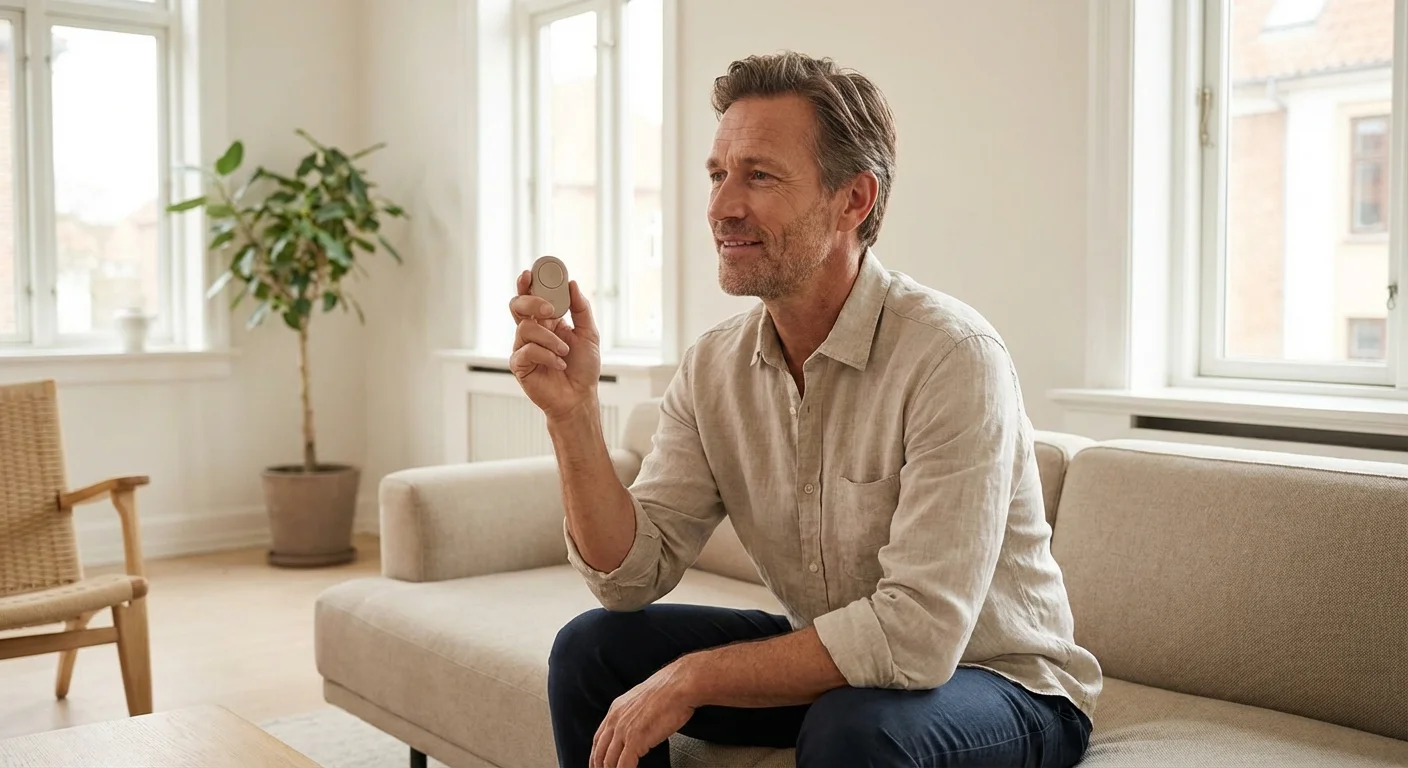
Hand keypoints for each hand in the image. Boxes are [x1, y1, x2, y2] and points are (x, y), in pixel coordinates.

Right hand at [508, 268, 601, 419]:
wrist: (579, 397)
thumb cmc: (583, 368)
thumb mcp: (589, 334)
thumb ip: (581, 309)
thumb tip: (572, 284)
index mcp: (547, 320)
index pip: (532, 296)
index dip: (528, 283)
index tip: (531, 272)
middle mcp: (532, 331)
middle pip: (517, 305)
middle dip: (532, 302)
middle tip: (551, 310)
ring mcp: (523, 347)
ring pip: (525, 328)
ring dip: (549, 339)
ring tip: (564, 352)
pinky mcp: (519, 364)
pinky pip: (527, 351)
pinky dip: (547, 356)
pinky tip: (558, 365)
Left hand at [590, 662, 696, 767]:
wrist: (679, 685)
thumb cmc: (669, 691)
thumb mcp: (641, 699)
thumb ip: (634, 714)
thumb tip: (637, 725)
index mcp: (615, 710)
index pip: (598, 739)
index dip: (596, 755)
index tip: (598, 765)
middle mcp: (615, 720)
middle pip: (599, 752)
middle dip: (599, 767)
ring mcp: (624, 730)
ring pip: (609, 761)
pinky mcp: (636, 740)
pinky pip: (624, 765)